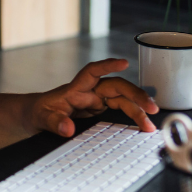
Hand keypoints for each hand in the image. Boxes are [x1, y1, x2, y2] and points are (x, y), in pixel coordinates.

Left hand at [31, 59, 158, 136]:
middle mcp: (90, 91)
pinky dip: (133, 116)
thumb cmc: (40, 112)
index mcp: (76, 88)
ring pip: (123, 99)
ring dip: (138, 110)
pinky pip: (122, 109)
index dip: (107, 66)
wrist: (39, 116)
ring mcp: (97, 99)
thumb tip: (67, 129)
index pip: (92, 71)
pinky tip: (144, 125)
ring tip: (150, 125)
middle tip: (151, 108)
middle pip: (117, 86)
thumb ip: (54, 122)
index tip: (123, 63)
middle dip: (136, 94)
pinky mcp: (102, 108)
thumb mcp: (41, 118)